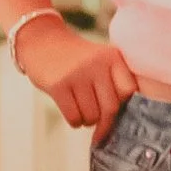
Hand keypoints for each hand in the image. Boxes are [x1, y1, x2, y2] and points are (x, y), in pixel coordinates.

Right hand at [24, 18, 139, 140]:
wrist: (41, 41)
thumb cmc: (77, 59)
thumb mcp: (101, 59)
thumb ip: (116, 81)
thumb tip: (125, 121)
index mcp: (112, 57)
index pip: (129, 91)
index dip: (124, 107)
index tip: (118, 115)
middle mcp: (97, 64)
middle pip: (111, 108)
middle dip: (105, 123)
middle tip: (100, 129)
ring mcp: (77, 74)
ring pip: (91, 116)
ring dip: (87, 122)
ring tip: (82, 112)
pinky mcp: (58, 85)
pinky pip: (74, 117)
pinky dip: (75, 122)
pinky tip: (72, 114)